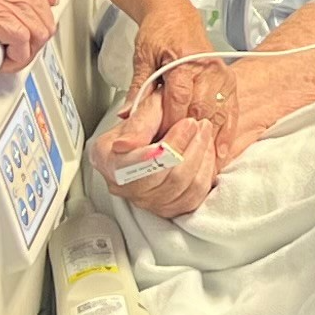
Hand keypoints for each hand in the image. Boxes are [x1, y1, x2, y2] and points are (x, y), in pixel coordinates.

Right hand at [0, 0, 60, 70]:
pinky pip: (22, 43)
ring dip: (24, 54)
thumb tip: (46, 0)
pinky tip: (0, 60)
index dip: (37, 28)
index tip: (28, 39)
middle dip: (33, 45)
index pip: (47, 6)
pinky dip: (14, 59)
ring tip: (5, 58)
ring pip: (38, 34)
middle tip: (14, 53)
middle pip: (46, 23)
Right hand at [99, 87, 225, 222]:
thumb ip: (140, 121)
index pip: (141, 163)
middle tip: (200, 125)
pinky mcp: (166, 208)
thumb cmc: (144, 120)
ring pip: (184, 188)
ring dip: (202, 157)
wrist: (149, 133)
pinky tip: (206, 153)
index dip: (170, 145)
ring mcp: (145, 201)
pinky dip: (206, 172)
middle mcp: (124, 186)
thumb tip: (126, 144)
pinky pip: (194, 197)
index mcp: (109, 160)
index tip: (188, 123)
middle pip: (167, 177)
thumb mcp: (142, 106)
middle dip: (191, 147)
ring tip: (205, 134)